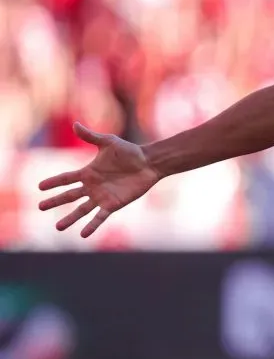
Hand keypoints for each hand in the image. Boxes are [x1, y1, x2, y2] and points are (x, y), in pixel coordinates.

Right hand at [37, 122, 160, 237]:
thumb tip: (75, 124)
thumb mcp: (109, 142)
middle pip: (69, 196)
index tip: (39, 187)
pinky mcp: (113, 204)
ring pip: (82, 210)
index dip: (53, 182)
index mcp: (88, 172)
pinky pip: (100, 217)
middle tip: (40, 207)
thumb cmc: (130, 152)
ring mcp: (102, 196)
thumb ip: (91, 136)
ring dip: (70, 218)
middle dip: (55, 201)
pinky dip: (92, 225)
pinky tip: (83, 234)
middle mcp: (92, 186)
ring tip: (59, 227)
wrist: (149, 163)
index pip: (66, 178)